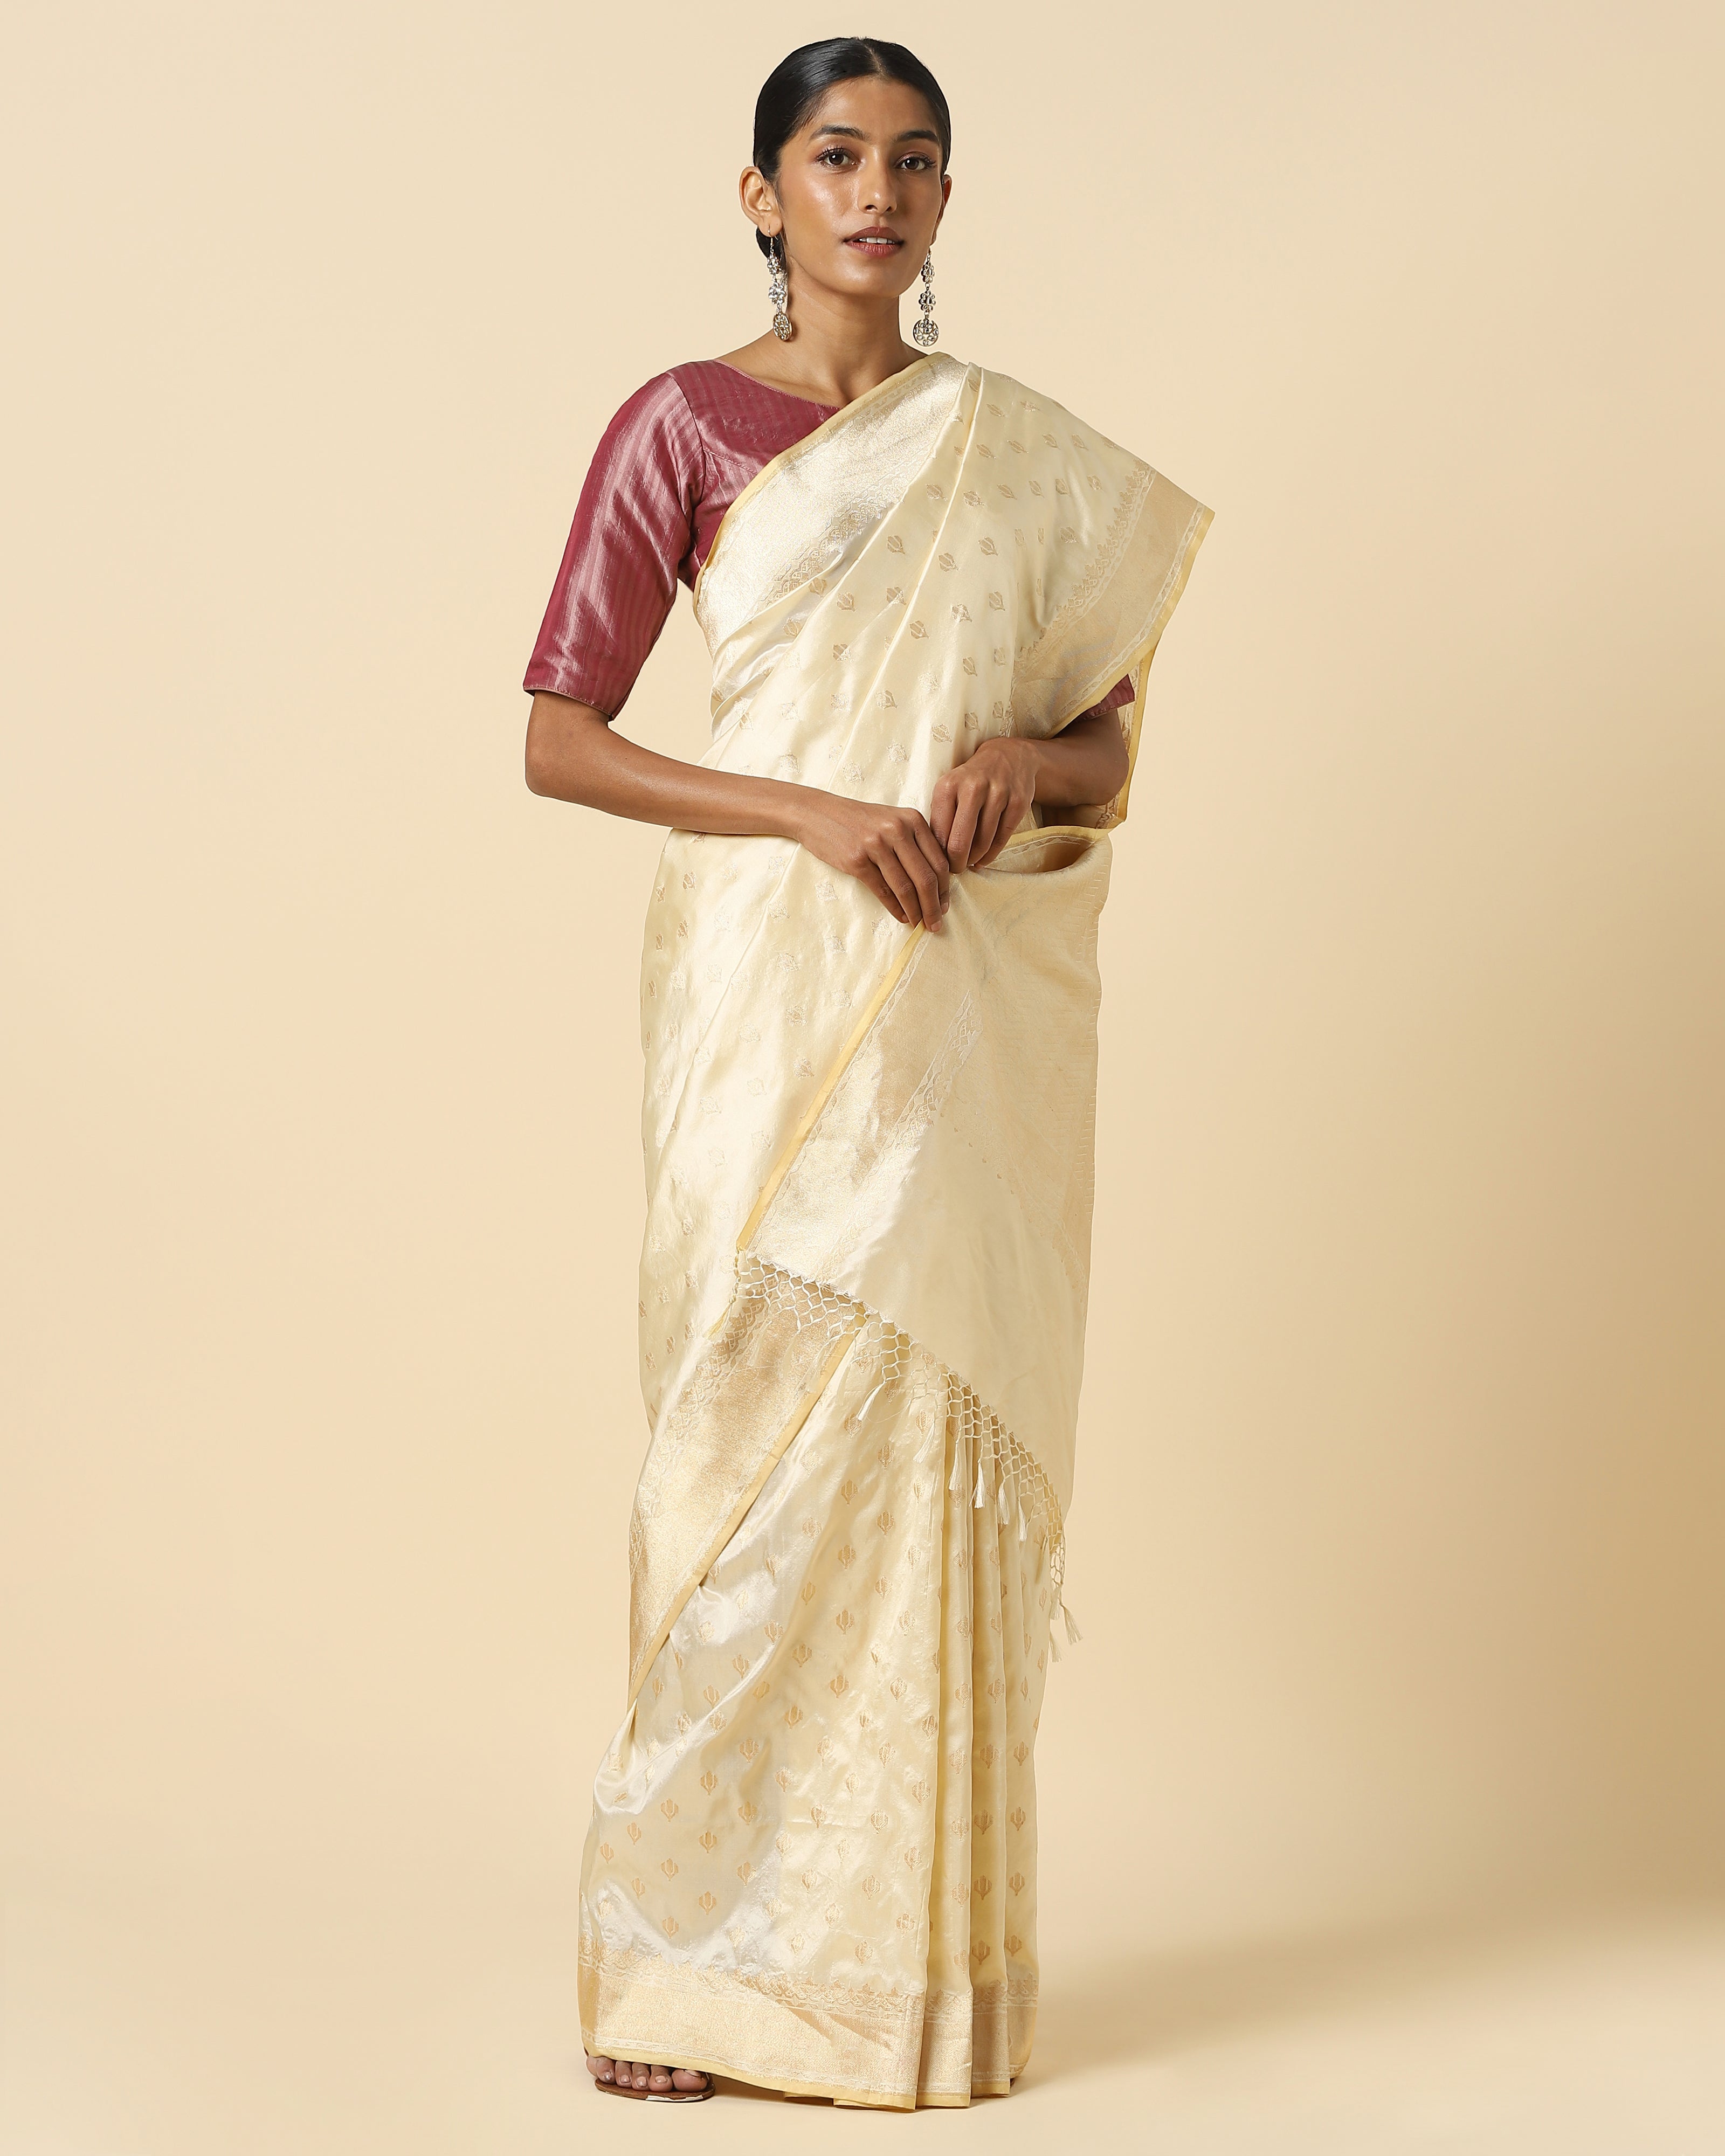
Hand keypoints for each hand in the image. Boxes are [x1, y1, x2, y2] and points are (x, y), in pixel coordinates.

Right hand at [791, 791, 951, 929]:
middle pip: (926, 877)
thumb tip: (936, 881)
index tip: (946, 905)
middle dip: (934, 905)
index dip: (945, 889)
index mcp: (912, 819)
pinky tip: (902, 917)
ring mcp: (876, 845)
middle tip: (937, 923)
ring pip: (905, 887)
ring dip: (916, 911)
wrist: (818, 813)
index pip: (939, 860)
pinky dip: (895, 908)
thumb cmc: (859, 820)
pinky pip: (883, 891)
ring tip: (920, 924)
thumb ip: (915, 842)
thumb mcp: (892, 820)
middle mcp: (897, 830)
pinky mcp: (857, 860)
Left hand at [929, 738, 1038, 870]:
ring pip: (983, 842)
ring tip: (969, 863)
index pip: (939, 833)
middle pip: (960, 841)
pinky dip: (991, 854)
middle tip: (955, 869)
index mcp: (949, 786)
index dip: (938, 854)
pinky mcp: (1018, 802)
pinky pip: (1002, 838)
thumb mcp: (949, 788)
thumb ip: (940, 817)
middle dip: (956, 863)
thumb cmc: (971, 779)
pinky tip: (983, 859)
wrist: (1008, 756)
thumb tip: (935, 854)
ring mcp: (998, 794)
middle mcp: (973, 788)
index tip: (940, 863)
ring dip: (974, 859)